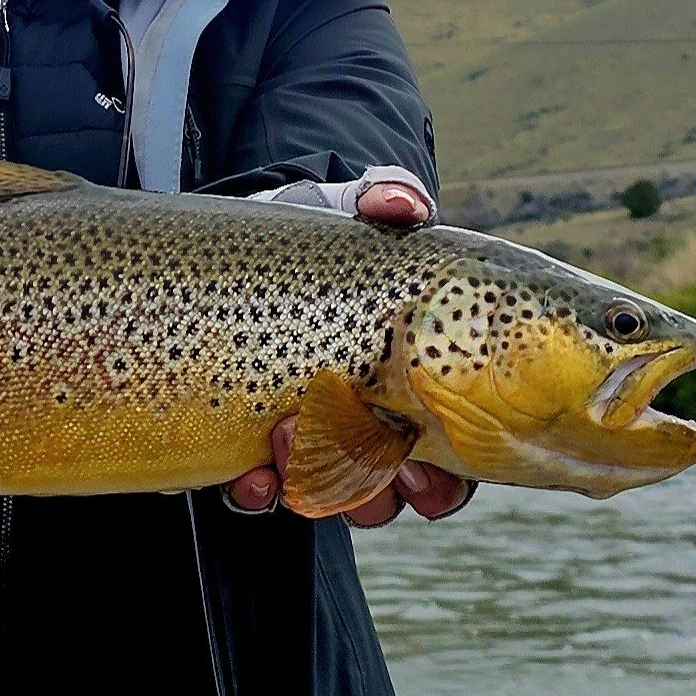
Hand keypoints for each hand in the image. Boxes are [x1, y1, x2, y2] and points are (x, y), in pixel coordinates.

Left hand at [223, 168, 470, 521]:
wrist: (248, 247)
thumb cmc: (326, 241)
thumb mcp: (352, 212)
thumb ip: (384, 199)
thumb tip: (403, 205)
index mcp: (416, 394)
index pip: (449, 467)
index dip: (439, 485)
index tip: (421, 471)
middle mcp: (368, 431)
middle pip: (386, 495)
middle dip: (371, 492)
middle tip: (351, 460)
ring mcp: (309, 442)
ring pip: (323, 496)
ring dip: (310, 485)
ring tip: (286, 446)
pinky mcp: (249, 445)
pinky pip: (257, 492)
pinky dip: (254, 493)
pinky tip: (246, 475)